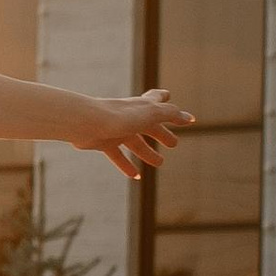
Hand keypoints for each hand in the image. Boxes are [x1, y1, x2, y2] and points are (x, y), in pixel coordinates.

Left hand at [71, 88, 193, 180]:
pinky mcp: (103, 142)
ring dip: (148, 152)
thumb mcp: (151, 114)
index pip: (157, 100)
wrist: (86, 122)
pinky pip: (118, 156)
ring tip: (159, 163)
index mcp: (141, 105)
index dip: (169, 106)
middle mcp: (129, 116)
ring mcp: (116, 129)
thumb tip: (189, 118)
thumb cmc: (120, 116)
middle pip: (149, 126)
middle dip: (161, 133)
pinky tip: (136, 176)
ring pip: (135, 142)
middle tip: (173, 144)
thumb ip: (171, 114)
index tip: (175, 106)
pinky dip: (127, 165)